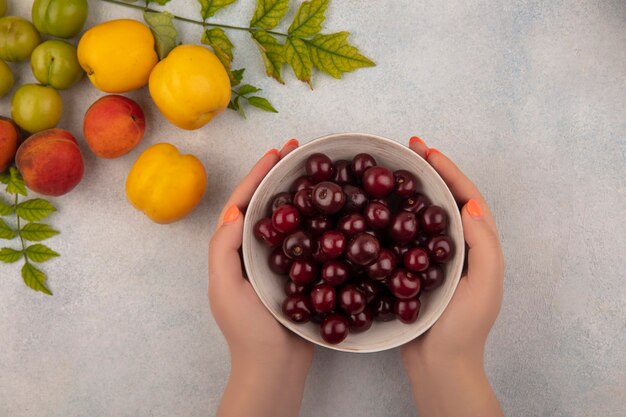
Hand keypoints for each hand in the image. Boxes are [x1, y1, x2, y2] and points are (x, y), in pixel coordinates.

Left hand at [209, 139, 312, 416]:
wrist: (274, 367)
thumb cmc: (247, 331)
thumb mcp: (225, 289)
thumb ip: (224, 249)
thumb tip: (236, 210)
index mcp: (233, 249)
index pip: (244, 202)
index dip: (258, 175)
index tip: (276, 152)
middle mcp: (253, 250)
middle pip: (266, 203)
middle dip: (279, 175)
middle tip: (298, 151)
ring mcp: (276, 261)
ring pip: (287, 217)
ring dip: (297, 191)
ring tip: (314, 171)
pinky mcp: (297, 272)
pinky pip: (305, 238)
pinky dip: (314, 218)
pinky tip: (330, 208)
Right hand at [401, 137, 504, 416]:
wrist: (439, 366)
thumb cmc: (464, 329)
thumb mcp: (484, 286)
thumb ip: (483, 245)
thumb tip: (468, 204)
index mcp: (476, 246)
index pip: (465, 197)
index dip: (448, 170)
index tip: (427, 150)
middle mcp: (456, 247)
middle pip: (443, 199)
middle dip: (428, 171)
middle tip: (407, 149)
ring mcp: (433, 258)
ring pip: (421, 215)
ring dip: (409, 189)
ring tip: (391, 171)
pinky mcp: (412, 270)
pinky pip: (403, 236)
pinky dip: (393, 217)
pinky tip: (376, 210)